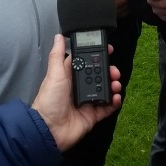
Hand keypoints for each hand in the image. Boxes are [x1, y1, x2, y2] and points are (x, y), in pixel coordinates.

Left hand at [32, 34, 121, 150]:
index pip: (86, 62)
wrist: (49, 129)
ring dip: (114, 85)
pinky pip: (107, 108)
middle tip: (114, 71)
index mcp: (70, 77)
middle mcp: (79, 88)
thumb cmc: (48, 101)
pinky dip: (115, 102)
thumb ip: (57, 55)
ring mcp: (87, 102)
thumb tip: (58, 36)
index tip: (108, 50)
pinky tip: (117, 97)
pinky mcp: (92, 115)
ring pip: (105, 90)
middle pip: (99, 76)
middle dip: (109, 71)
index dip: (97, 56)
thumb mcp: (54, 74)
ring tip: (116, 84)